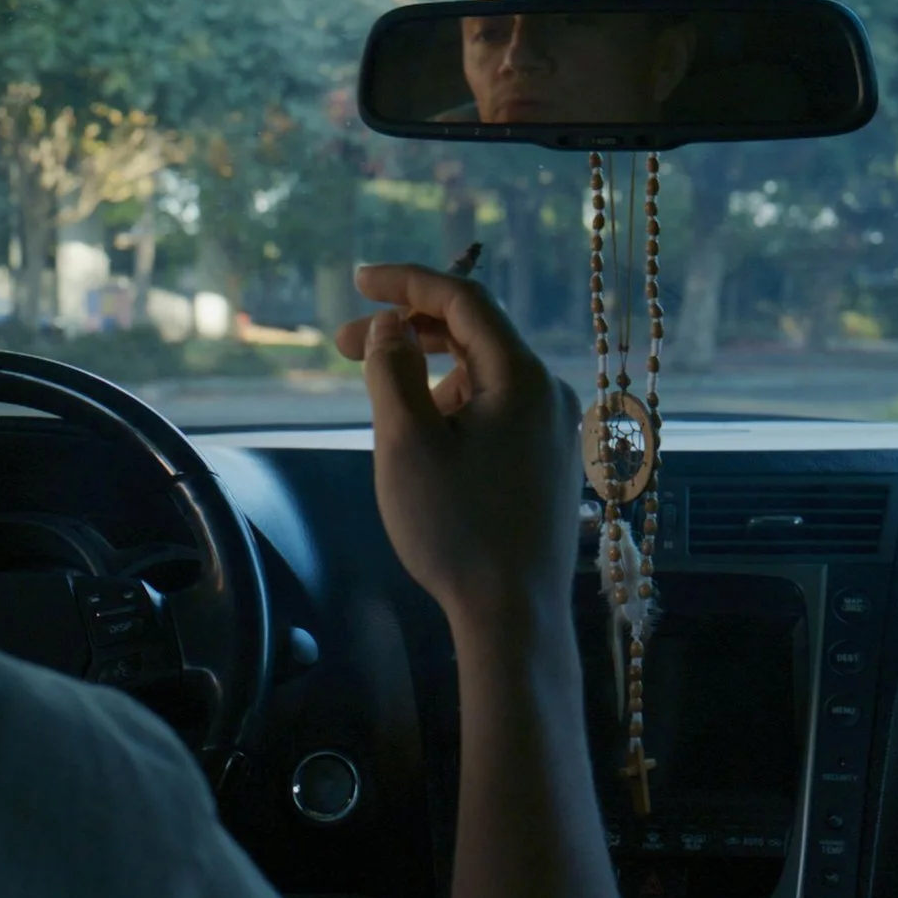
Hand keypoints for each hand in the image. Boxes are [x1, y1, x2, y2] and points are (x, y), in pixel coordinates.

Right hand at [334, 263, 581, 639]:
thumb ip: (392, 370)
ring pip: (484, 376)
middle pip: (475, 334)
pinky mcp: (549, 462)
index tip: (359, 282)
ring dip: (428, 372)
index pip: (465, 299)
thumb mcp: (406, 442)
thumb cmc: (456, 529)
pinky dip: (453, 404)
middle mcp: (549, 393)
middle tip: (342, 345)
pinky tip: (422, 436)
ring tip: (380, 405)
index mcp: (522, 377)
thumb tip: (393, 325)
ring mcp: (555, 430)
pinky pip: (497, 410)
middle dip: (407, 330)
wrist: (513, 615)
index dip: (407, 282)